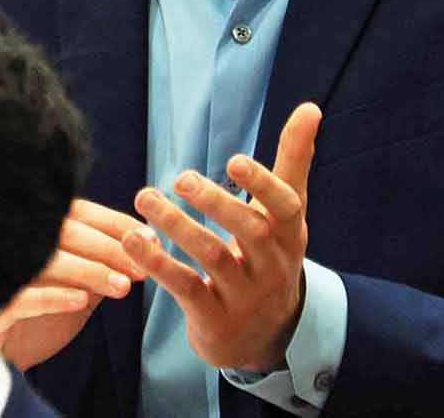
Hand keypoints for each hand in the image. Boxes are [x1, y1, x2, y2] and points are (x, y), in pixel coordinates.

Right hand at [0, 198, 145, 369]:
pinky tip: (81, 301)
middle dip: (108, 248)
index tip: (148, 237)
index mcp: (37, 229)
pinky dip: (53, 296)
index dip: (115, 223)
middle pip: (64, 232)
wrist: (9, 355)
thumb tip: (145, 243)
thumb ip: (102, 263)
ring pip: (46, 260)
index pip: (78, 212)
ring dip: (88, 271)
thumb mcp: (80, 284)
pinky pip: (21, 298)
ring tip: (121, 286)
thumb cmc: (47, 314)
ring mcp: (0, 273)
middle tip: (140, 267)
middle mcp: (14, 242)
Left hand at [124, 102, 320, 372]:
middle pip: (249, 231)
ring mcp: (245, 296)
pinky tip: (132, 240)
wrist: (265, 336)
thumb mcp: (286, 214)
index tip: (234, 159)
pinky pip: (185, 288)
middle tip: (181, 177)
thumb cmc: (270, 255)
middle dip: (215, 203)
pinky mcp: (214, 318)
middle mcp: (272, 266)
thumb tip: (310, 107)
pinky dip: (157, 265)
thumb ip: (293, 161)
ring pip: (212, 258)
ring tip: (145, 197)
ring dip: (177, 226)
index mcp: (290, 236)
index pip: (286, 207)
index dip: (262, 183)